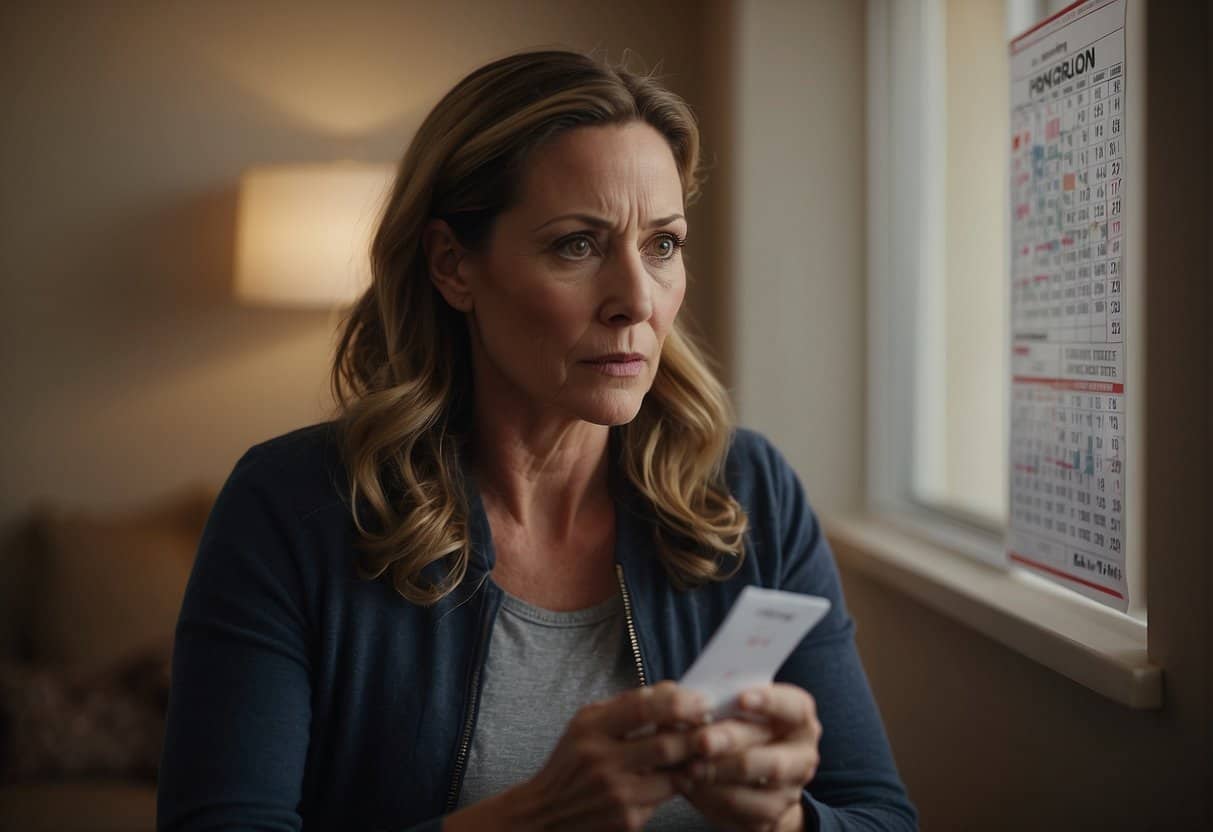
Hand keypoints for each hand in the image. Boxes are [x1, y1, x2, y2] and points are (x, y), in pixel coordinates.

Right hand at [458, 681, 710, 831]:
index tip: (701, 700)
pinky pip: (665, 797)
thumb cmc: (573, 760)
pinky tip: (682, 774)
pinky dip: (679, 783)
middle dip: (696, 734)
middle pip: (665, 744)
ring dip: (694, 761)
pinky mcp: (628, 819)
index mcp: (590, 728)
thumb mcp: (587, 723)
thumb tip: (673, 689)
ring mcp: (615, 794)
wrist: (546, 813)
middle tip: (712, 726)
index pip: (642, 708)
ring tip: (703, 750)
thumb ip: (627, 704)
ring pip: (673, 774)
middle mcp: (601, 761)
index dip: (678, 703)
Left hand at [673, 684, 821, 831]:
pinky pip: (745, 808)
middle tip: (703, 741)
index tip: (741, 698)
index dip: (770, 702)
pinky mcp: (773, 811)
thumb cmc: (737, 725)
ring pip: (761, 783)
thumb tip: (695, 695)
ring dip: (721, 775)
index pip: (794, 707)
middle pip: (773, 754)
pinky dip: (713, 796)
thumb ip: (723, 698)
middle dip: (733, 744)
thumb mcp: (733, 706)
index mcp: (798, 716)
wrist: (745, 773)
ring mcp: (791, 787)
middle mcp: (803, 753)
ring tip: (690, 766)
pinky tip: (689, 783)